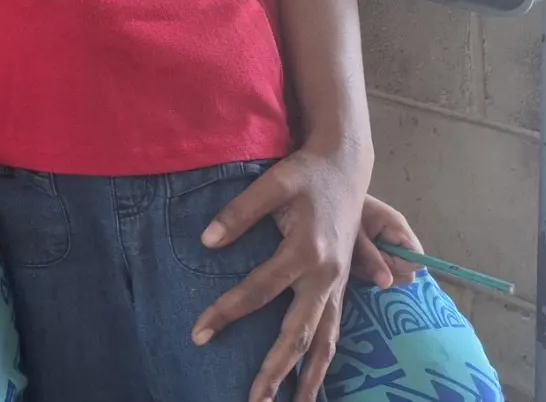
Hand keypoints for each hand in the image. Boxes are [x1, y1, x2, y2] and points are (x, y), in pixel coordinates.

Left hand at [190, 142, 366, 401]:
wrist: (346, 166)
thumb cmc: (306, 173)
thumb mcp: (273, 182)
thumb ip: (240, 211)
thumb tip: (206, 241)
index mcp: (306, 250)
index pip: (258, 290)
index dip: (226, 312)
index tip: (199, 333)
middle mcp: (326, 276)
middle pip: (297, 332)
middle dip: (275, 369)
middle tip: (254, 400)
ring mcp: (337, 285)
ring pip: (324, 341)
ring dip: (309, 378)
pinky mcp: (339, 286)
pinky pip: (333, 332)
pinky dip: (324, 359)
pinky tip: (314, 382)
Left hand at [350, 193, 421, 288]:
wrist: (329, 196)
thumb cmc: (341, 212)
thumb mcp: (355, 237)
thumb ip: (371, 259)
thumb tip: (387, 283)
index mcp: (398, 228)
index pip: (416, 260)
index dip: (399, 268)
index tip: (377, 263)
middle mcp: (401, 236)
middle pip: (409, 270)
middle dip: (387, 272)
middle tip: (363, 262)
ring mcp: (393, 242)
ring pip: (396, 271)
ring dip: (377, 271)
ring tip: (356, 259)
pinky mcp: (383, 246)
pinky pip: (386, 266)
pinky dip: (372, 268)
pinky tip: (357, 260)